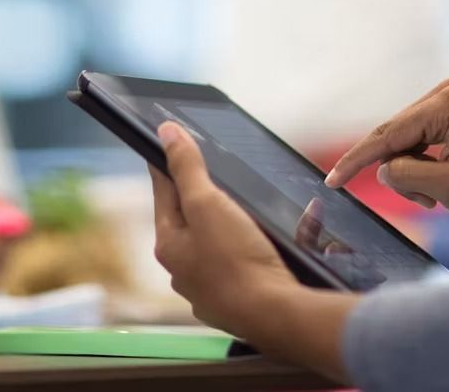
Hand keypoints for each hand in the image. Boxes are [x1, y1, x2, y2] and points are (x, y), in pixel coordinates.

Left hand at [151, 123, 357, 382]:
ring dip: (238, 221)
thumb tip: (166, 132)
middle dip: (207, 195)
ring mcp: (212, 290)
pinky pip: (248, 262)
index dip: (170, 164)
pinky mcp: (240, 301)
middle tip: (220, 172)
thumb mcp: (208, 203)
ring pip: (221, 242)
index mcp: (170, 246)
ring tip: (255, 203)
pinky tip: (284, 234)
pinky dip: (262, 245)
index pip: (164, 192)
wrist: (276, 316)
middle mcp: (185, 271)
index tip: (172, 143)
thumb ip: (186, 167)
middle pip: (192, 219)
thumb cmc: (236, 260)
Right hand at [326, 79, 448, 229]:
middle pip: (394, 138)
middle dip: (399, 173)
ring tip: (437, 196)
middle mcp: (445, 92)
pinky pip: (416, 140)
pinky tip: (440, 181)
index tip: (331, 182)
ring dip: (411, 172)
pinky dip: (420, 165)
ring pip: (402, 142)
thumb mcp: (447, 189)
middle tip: (426, 201)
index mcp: (447, 105)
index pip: (388, 136)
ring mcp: (448, 98)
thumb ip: (405, 175)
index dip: (356, 162)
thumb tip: (382, 168)